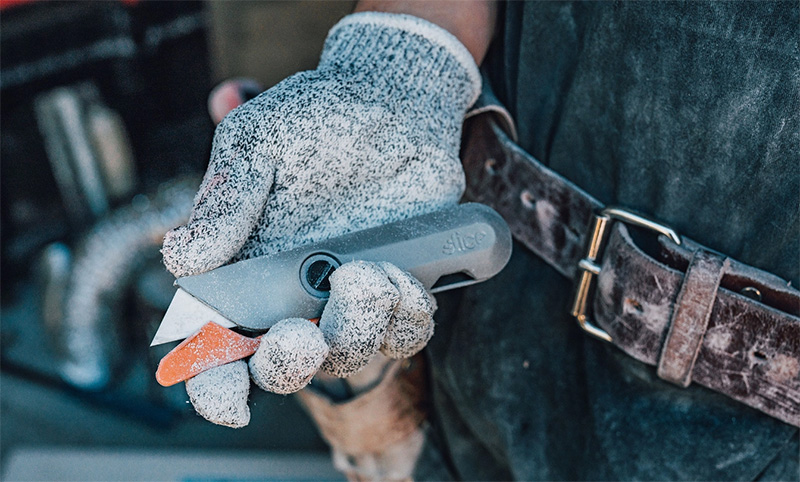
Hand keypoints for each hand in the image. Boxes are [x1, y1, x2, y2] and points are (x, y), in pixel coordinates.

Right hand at [162, 12, 479, 427]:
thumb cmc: (310, 123)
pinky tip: (396, 271)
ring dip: (356, 327)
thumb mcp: (255, 144)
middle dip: (288, 365)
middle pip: (284, 370)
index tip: (228, 401)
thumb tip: (183, 258)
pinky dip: (403, 315)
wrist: (386, 101)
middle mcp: (293, 300)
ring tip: (366, 272)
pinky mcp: (399, 290)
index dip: (218, 389)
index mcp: (241, 278)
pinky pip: (407, 330)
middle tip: (300, 335)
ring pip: (351, 355)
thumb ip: (223, 200)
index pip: (218, 355)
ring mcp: (348, 300)